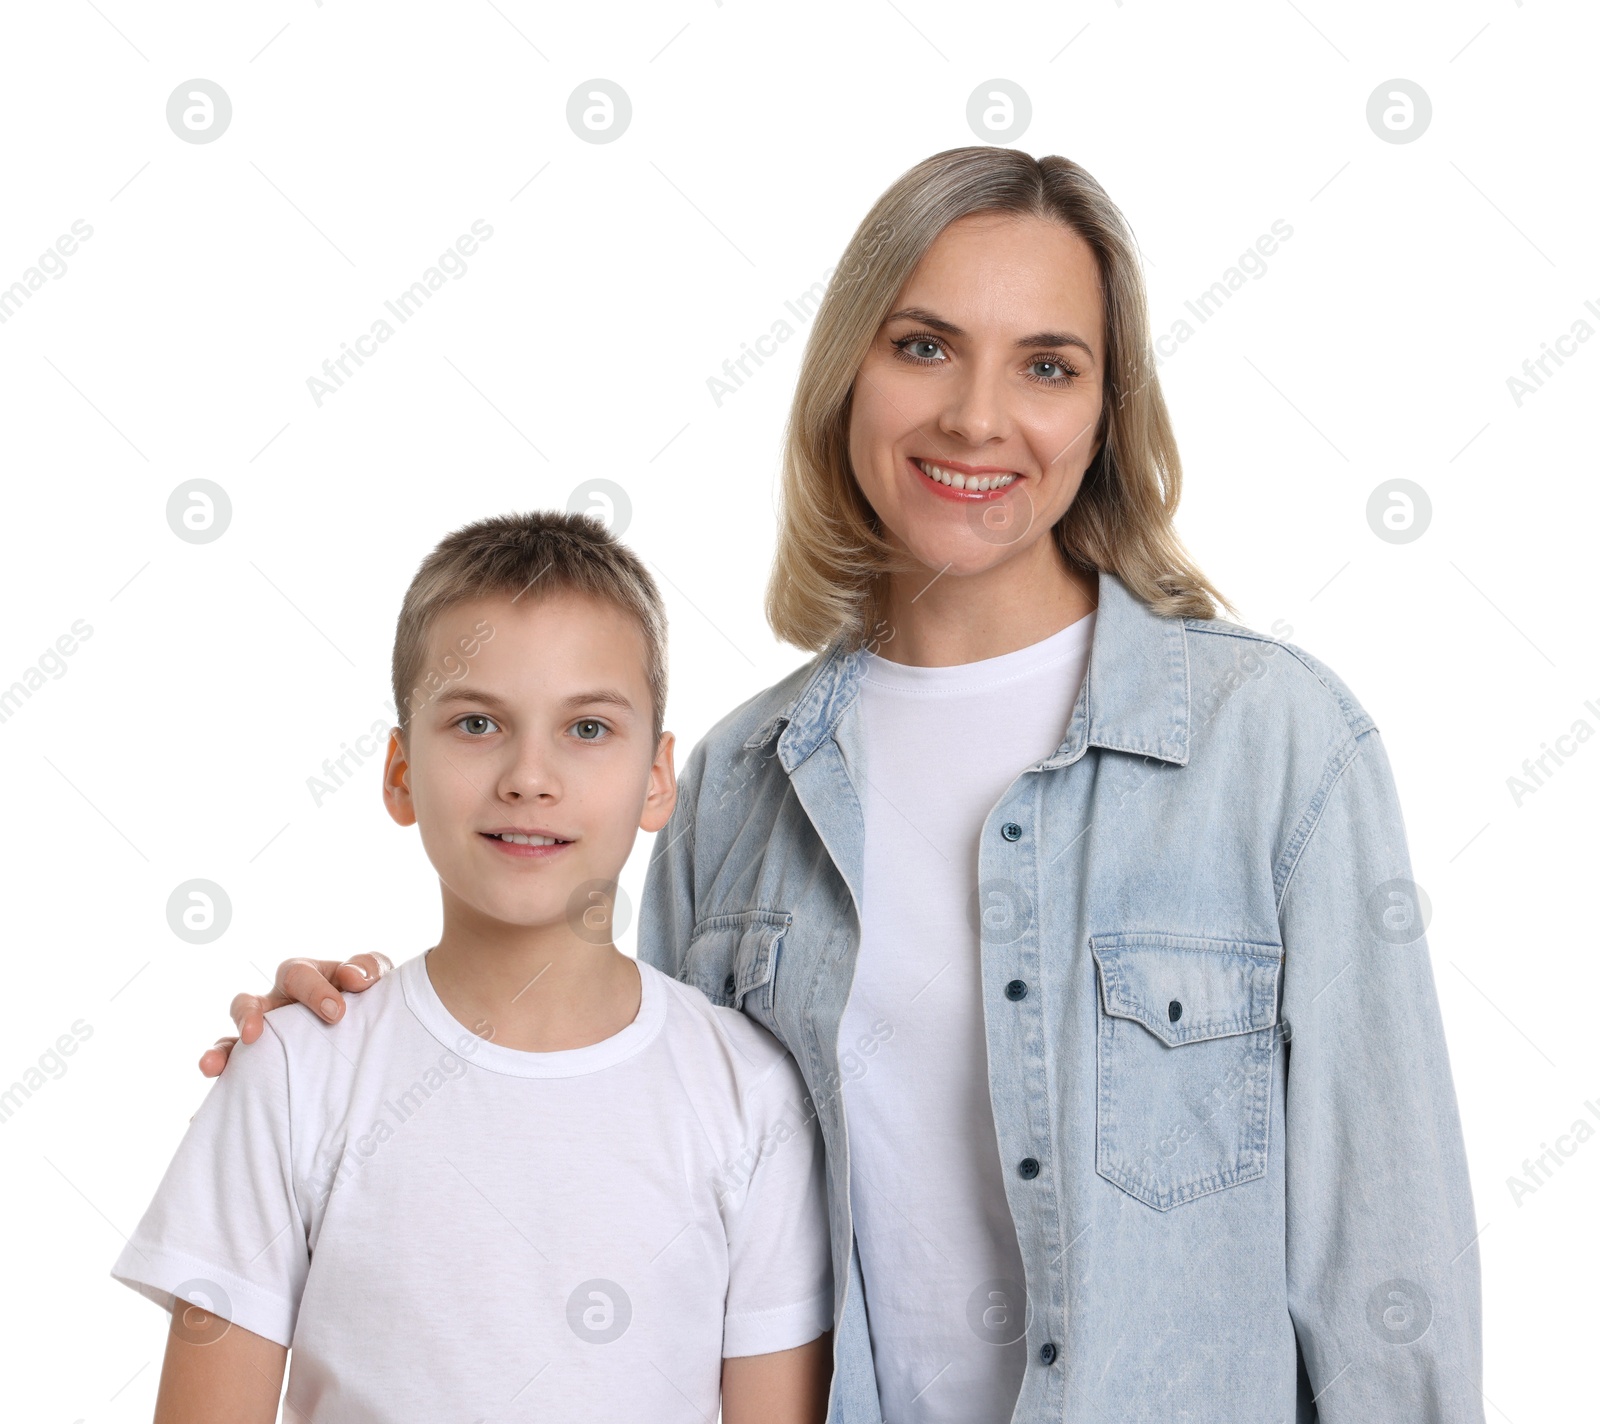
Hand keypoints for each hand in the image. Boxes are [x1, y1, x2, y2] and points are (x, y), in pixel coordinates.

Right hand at [198, 954, 391, 1077]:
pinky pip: (234, 1073)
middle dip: (247, 1016)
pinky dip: (221, 1082)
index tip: (337, 1013)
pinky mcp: (261, 1064)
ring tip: (211, 1067)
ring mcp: (265, 1035)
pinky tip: (207, 1100)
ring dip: (220, 1051)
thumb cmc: (368, 995)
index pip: (297, 975)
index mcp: (304, 977)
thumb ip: (368, 967)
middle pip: (247, 1001)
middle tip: (254, 1035)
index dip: (314, 991)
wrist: (372, 1026)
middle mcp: (276, 1004)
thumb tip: (354, 977)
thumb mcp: (375, 977)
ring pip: (230, 1040)